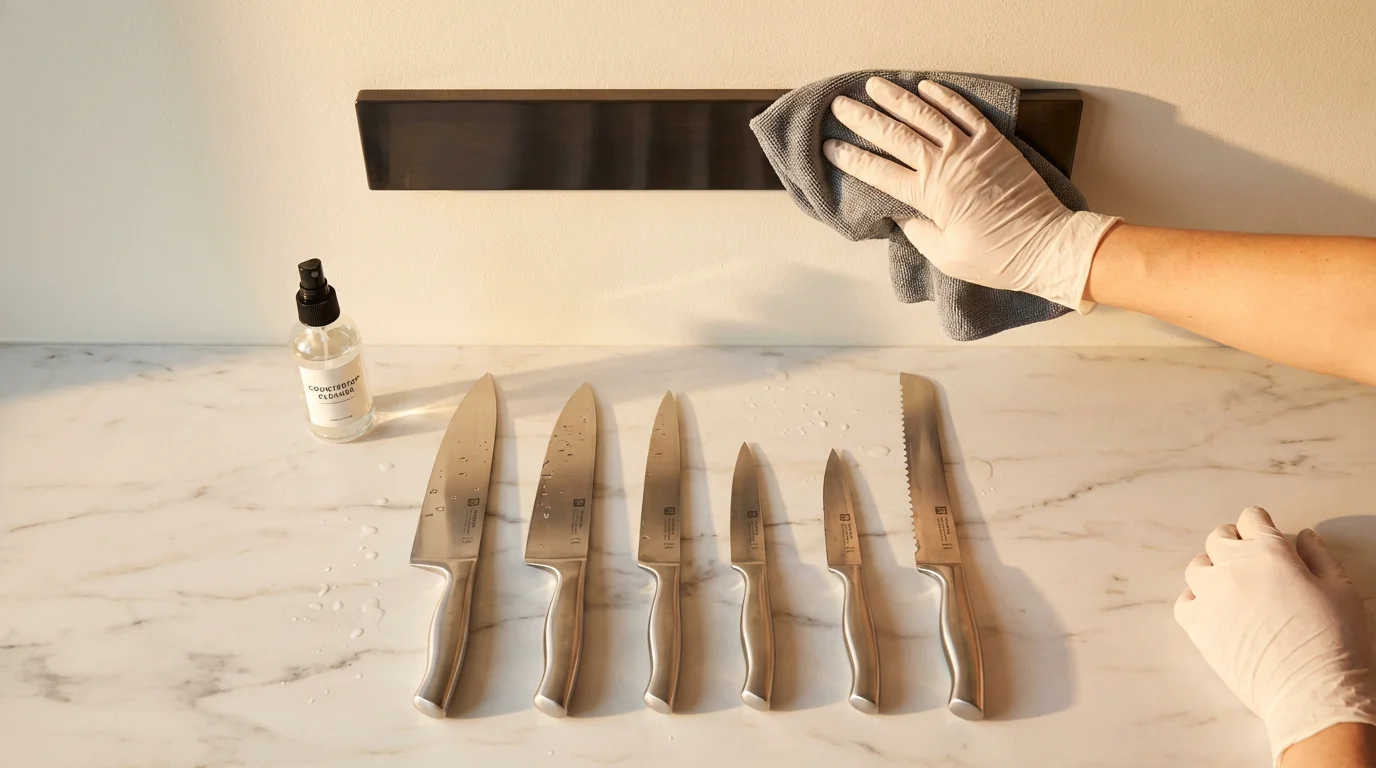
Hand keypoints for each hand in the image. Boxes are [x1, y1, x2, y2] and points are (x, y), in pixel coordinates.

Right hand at [822, 77, 1118, 310]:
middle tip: (841, 106)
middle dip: (864, 120)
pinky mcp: (994, 143)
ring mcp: (971, 150)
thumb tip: (902, 213)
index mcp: (930, 197)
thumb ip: (919, 231)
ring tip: (874, 86)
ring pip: (926, 116)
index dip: (852, 158)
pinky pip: (965, 112)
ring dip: (898, 99)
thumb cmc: (997, 258)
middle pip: (896, 136)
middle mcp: (946, 166)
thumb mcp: (946, 256)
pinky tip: (925, 86)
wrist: (1047, 246)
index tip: (831, 147)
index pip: (879, 172)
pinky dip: (944, 97)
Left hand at [1175, 507, 1375, 763]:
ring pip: (1198, 567)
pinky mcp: (1197, 626)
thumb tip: (1303, 536)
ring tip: (1233, 587)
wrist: (1311, 691)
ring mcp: (1210, 596)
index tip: (1266, 537)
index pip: (1251, 518)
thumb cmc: (1335, 641)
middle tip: (1250, 561)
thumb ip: (1319, 557)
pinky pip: (1184, 601)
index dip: (1260, 525)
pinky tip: (1214, 610)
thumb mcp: (1341, 590)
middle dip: (1234, 542)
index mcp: (1269, 552)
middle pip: (1219, 538)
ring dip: (1213, 569)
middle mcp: (1232, 567)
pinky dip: (1196, 600)